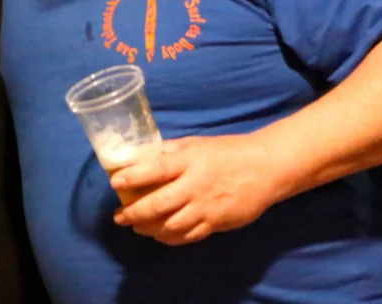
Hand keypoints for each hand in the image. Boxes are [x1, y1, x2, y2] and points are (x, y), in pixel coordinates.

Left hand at [110, 134, 283, 245]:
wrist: (266, 168)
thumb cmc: (227, 151)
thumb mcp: (196, 144)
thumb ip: (169, 151)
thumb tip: (140, 156)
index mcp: (189, 161)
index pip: (156, 170)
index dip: (133, 177)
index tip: (115, 183)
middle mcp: (196, 186)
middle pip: (160, 203)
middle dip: (134, 212)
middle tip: (119, 217)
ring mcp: (207, 207)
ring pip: (172, 225)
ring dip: (150, 229)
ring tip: (136, 226)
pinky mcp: (218, 223)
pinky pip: (189, 236)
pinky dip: (171, 238)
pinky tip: (160, 235)